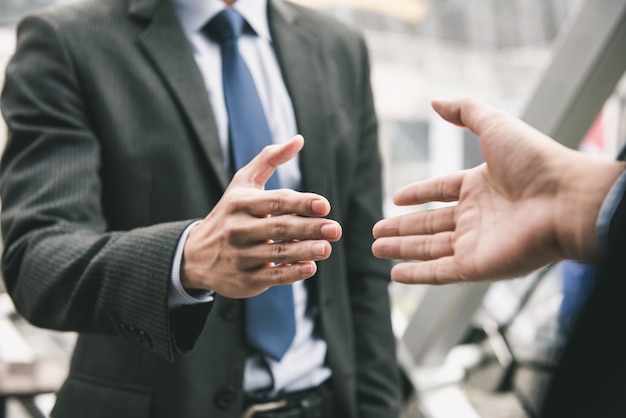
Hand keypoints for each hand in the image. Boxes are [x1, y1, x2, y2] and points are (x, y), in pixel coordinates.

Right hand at [182, 135, 341, 297]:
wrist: (195, 256)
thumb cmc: (229, 213)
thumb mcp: (242, 183)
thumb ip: (270, 159)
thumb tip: (299, 139)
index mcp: (240, 203)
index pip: (275, 201)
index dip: (300, 203)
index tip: (324, 205)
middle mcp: (238, 229)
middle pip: (279, 228)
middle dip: (309, 228)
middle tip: (335, 229)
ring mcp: (240, 256)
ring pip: (278, 254)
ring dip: (305, 252)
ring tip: (327, 248)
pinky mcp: (244, 280)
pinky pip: (272, 277)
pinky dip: (292, 274)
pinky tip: (310, 268)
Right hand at [372, 98, 624, 284]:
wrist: (565, 200)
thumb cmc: (535, 161)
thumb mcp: (496, 125)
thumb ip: (465, 111)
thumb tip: (434, 101)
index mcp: (480, 186)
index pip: (440, 191)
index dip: (417, 194)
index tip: (395, 199)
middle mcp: (476, 216)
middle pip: (430, 223)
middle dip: (401, 228)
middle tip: (375, 232)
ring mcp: (475, 243)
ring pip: (429, 249)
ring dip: (402, 249)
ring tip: (375, 248)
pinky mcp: (476, 267)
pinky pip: (439, 273)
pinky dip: (416, 275)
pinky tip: (395, 274)